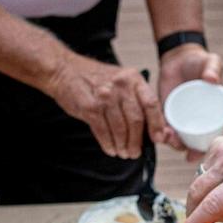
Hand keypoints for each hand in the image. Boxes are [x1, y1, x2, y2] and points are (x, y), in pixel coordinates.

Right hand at [47, 54, 163, 160]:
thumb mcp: (120, 80)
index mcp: (133, 78)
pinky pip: (103, 131)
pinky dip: (108, 144)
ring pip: (120, 129)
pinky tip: (111, 149)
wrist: (64, 70)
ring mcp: (105, 96)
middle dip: (137, 141)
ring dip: (122, 145)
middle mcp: (120, 86)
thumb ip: (135, 99)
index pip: (151, 103)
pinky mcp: (90, 107)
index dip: (157, 124)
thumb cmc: (93, 77)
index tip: (158, 138)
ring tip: (123, 152)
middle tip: (135, 152)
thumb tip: (150, 126)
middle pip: (136, 120)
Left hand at [158, 44, 222, 157]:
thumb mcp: (211, 62)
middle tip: (180, 145)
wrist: (179, 58)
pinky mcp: (168, 115)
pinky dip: (162, 134)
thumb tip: (213, 79)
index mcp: (214, 114)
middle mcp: (199, 121)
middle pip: (196, 142)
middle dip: (189, 149)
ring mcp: (183, 119)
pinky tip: (159, 133)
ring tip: (167, 136)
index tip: (199, 153)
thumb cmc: (200, 61)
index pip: (214, 136)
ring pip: (180, 139)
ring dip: (174, 143)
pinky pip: (165, 128)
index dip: (208, 148)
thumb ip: (213, 69)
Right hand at [182, 115, 222, 222]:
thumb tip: (208, 222)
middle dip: (191, 211)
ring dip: (202, 194)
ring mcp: (221, 150)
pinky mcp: (217, 143)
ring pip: (198, 180)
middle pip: (196, 192)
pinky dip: (209, 179)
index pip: (211, 206)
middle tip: (194, 222)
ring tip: (219, 196)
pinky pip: (204, 168)